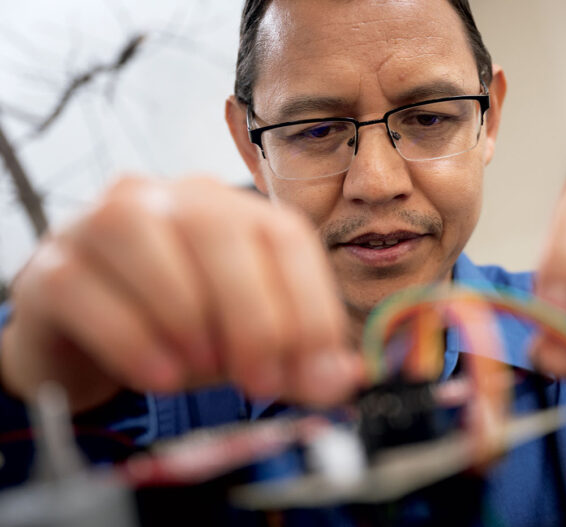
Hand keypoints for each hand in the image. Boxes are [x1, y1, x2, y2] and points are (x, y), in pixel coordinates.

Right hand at [0, 177, 359, 411]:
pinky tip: (159, 375)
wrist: (87, 341)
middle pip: (219, 229)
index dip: (310, 302)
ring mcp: (100, 222)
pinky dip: (130, 337)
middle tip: (262, 380)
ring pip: (144, 236)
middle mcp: (167, 200)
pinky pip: (85, 286)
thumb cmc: (176, 333)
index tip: (317, 367)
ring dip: (187, 314)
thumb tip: (345, 378)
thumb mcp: (243, 347)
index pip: (284, 234)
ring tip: (204, 371)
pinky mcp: (51, 265)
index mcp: (228, 211)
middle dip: (252, 313)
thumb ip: (294, 361)